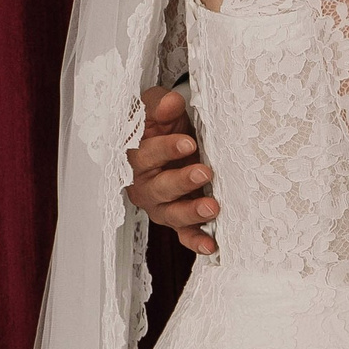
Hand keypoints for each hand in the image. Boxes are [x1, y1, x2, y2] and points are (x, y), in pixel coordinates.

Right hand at [125, 86, 218, 253]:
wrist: (174, 141)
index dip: (165, 150)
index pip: (146, 154)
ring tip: (212, 207)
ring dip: (191, 213)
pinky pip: (184, 234)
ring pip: (172, 214)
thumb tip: (171, 103)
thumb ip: (162, 105)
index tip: (188, 143)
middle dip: (181, 181)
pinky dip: (196, 241)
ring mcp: (161, 206)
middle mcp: (145, 185)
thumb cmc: (163, 126)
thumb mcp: (160, 110)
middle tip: (204, 172)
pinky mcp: (178, 221)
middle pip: (158, 187)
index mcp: (136, 157)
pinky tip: (211, 245)